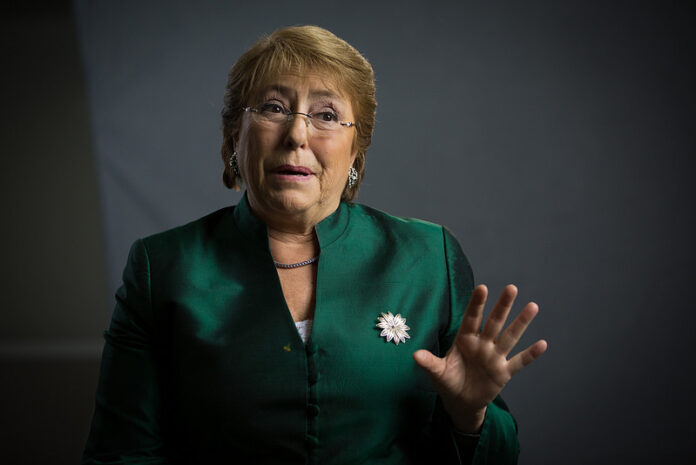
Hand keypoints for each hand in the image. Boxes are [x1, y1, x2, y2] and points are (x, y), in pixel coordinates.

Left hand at [413, 284, 546, 432]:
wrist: (460, 401)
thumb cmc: (448, 381)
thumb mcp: (437, 372)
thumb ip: (429, 363)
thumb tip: (415, 355)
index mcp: (465, 340)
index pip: (471, 318)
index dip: (477, 304)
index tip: (482, 288)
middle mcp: (482, 344)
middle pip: (494, 322)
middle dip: (502, 306)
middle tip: (511, 288)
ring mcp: (494, 357)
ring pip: (509, 337)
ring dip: (521, 323)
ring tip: (532, 306)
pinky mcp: (503, 373)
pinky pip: (519, 362)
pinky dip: (530, 354)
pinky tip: (542, 344)